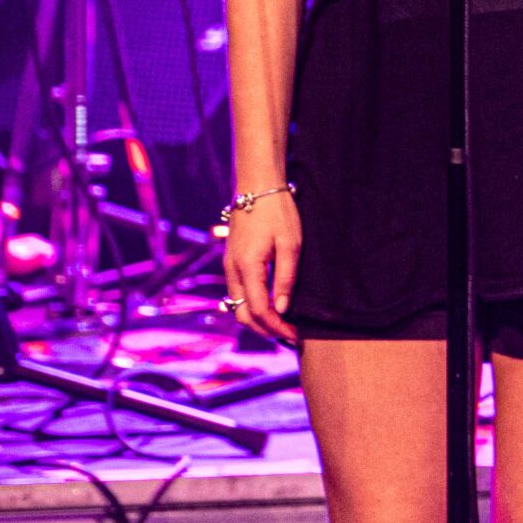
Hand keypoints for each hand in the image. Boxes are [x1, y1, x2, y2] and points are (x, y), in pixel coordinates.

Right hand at [221, 191, 301, 347]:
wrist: (257, 187)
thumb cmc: (278, 213)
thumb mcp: (291, 244)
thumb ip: (285, 278)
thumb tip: (283, 308)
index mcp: (247, 267)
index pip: (259, 310)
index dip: (276, 327)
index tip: (295, 335)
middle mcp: (232, 270)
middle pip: (243, 314)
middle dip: (265, 330)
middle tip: (290, 336)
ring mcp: (228, 266)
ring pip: (237, 305)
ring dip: (257, 320)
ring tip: (282, 325)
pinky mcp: (231, 262)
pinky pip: (237, 293)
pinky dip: (251, 306)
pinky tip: (270, 307)